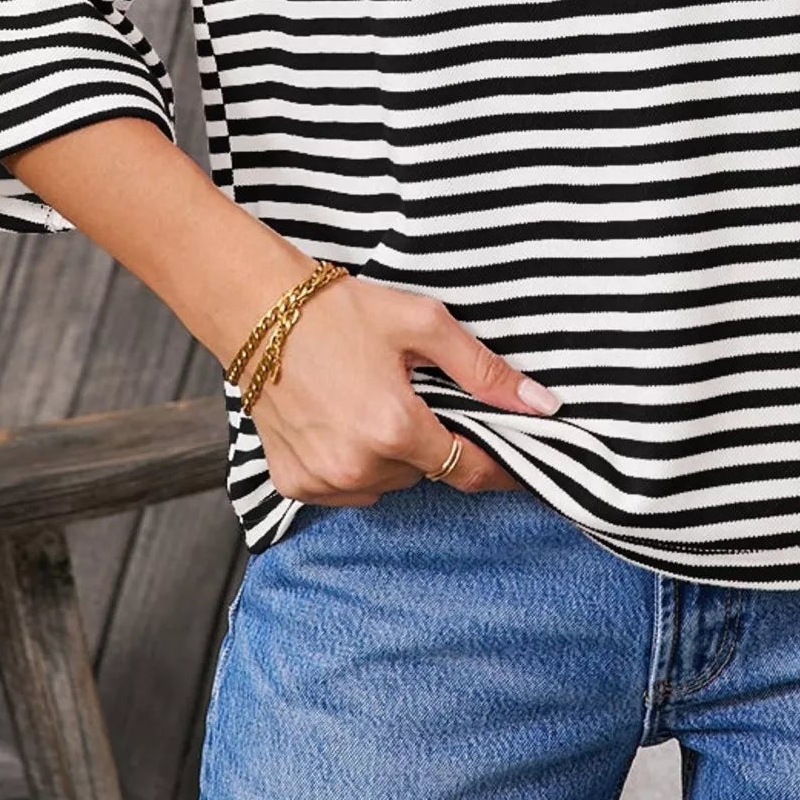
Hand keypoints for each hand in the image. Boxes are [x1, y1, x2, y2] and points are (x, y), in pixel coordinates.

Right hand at [242, 266, 562, 502]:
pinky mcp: (294, 483)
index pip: (468, 469)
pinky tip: (340, 421)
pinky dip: (353, 464)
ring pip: (387, 483)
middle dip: (429, 440)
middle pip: (425, 472)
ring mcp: (323, 480)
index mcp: (395, 429)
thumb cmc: (341, 311)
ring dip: (392, 455)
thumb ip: (484, 370)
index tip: (516, 461)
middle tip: (412, 395)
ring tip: (371, 402)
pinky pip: (346, 488)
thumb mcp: (424, 325)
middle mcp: (358, 466)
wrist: (258, 311)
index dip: (498, 466)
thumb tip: (541, 405)